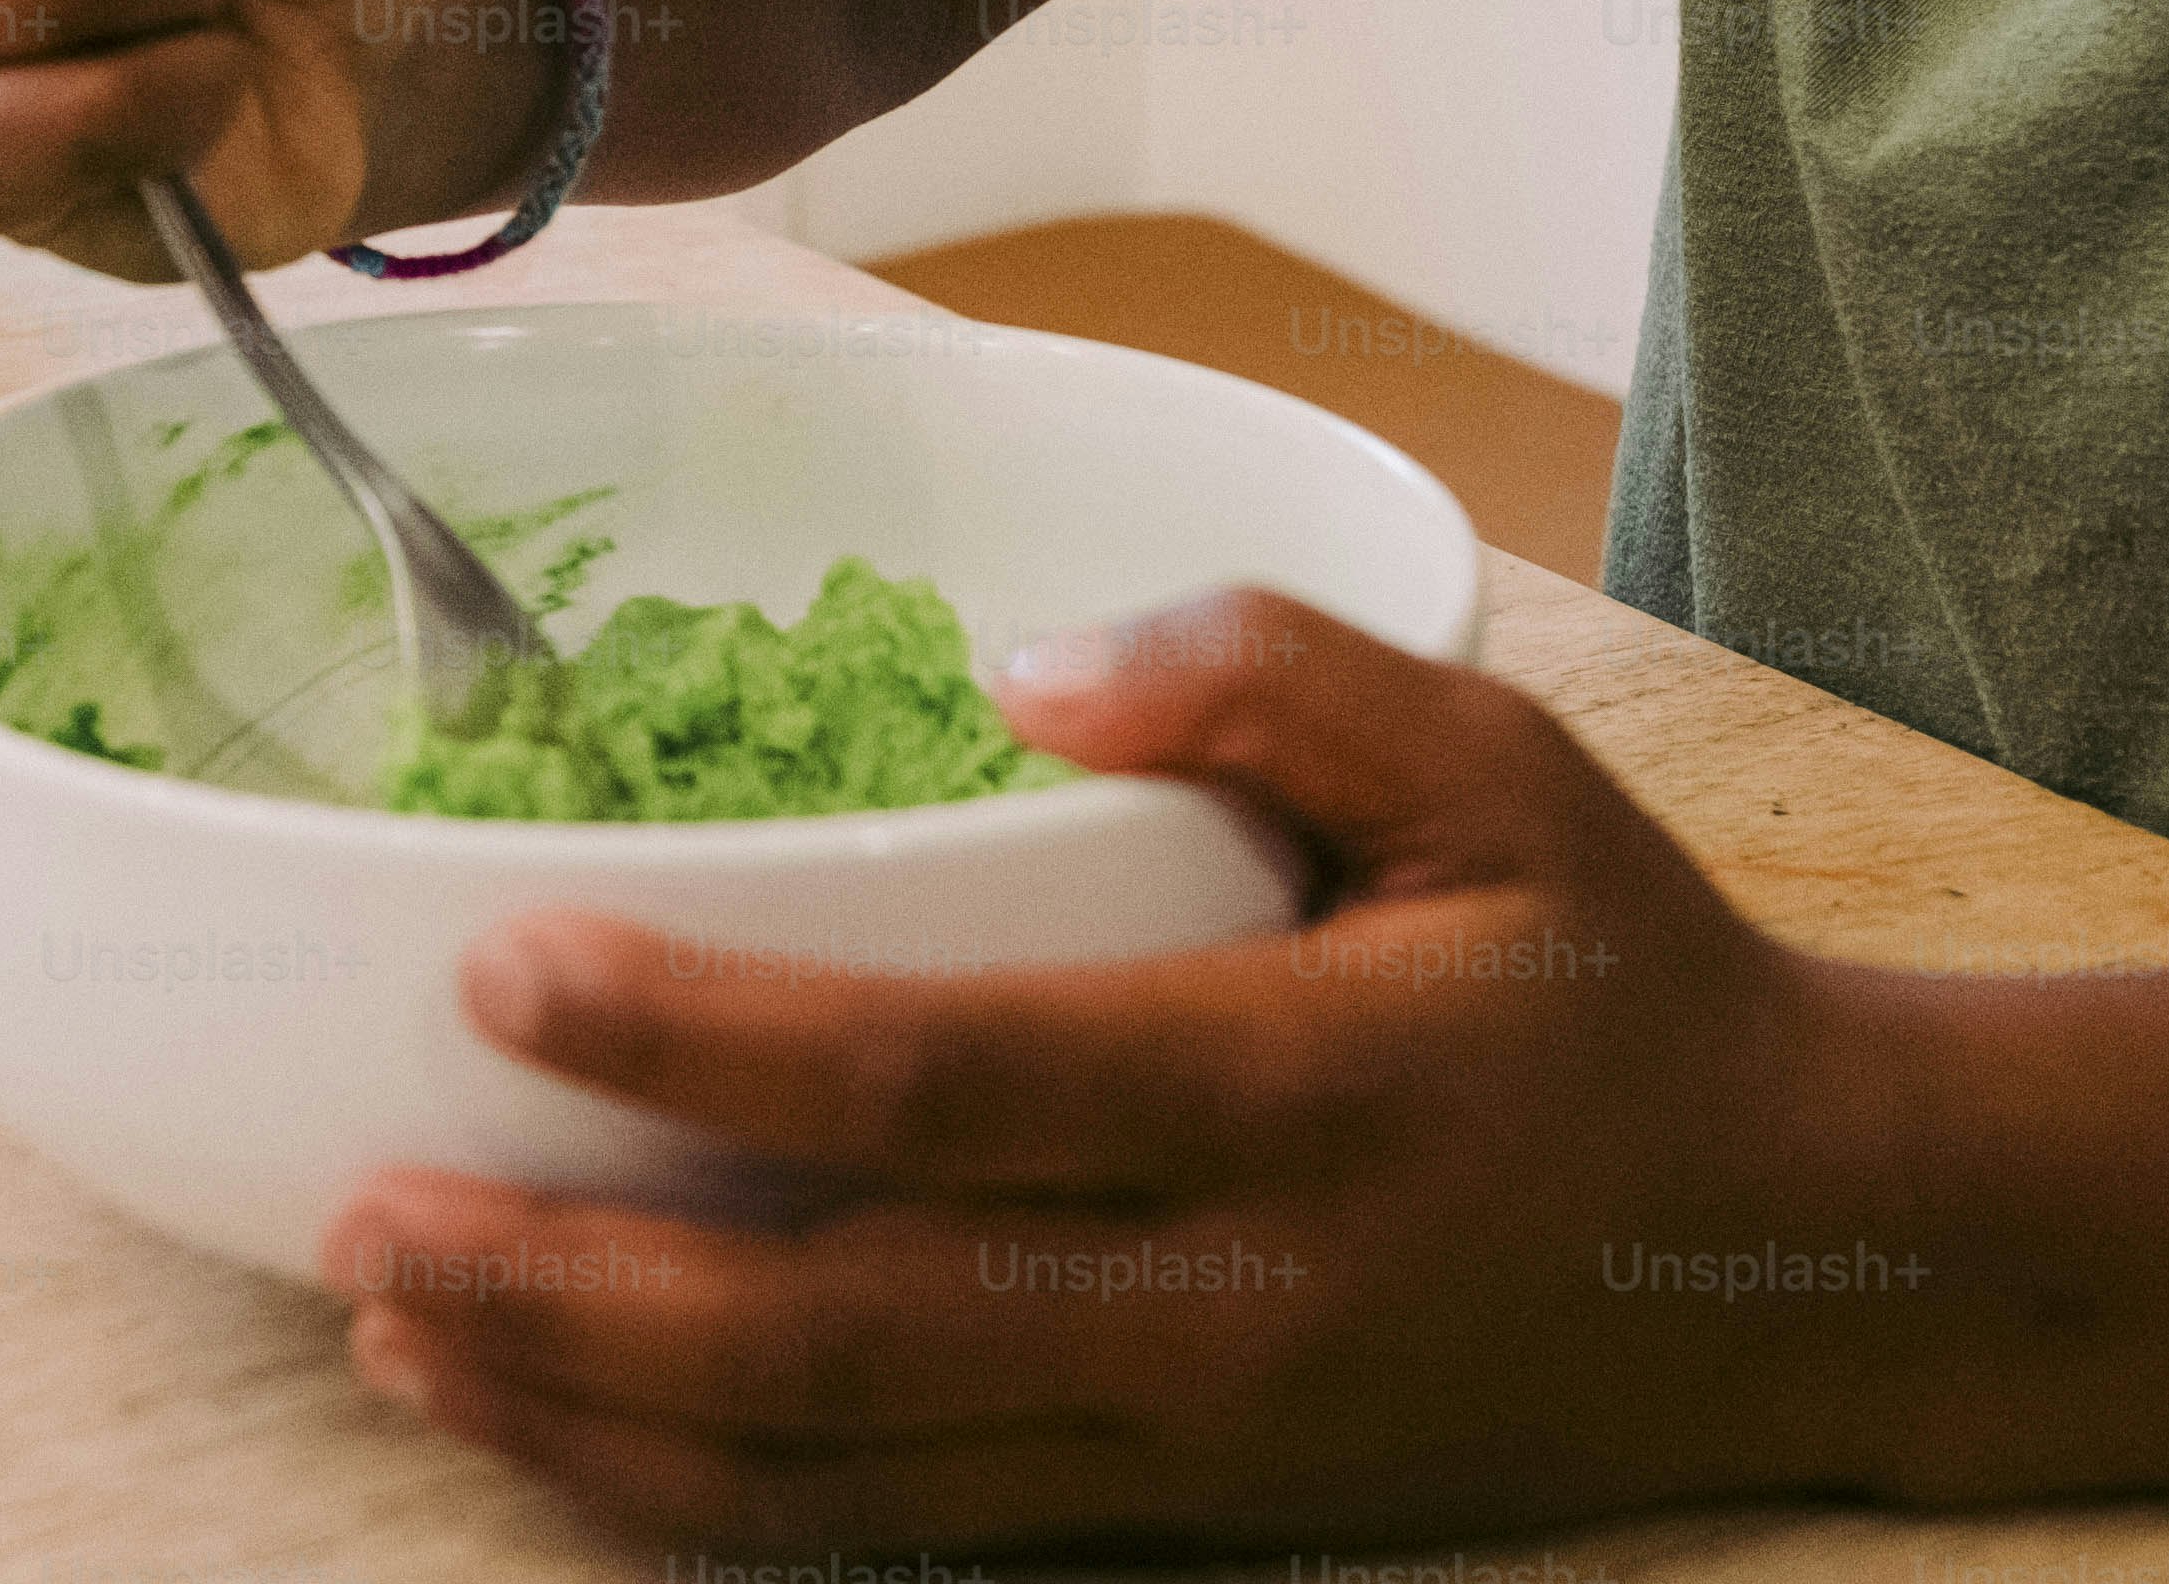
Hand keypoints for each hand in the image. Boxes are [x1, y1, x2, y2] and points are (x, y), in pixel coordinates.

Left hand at [314, 591, 1911, 1551]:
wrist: (1802, 1264)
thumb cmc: (1621, 980)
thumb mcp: (1500, 771)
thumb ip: (1274, 675)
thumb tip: (1026, 671)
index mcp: (1295, 1097)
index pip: (953, 1084)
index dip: (713, 1046)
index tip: (503, 974)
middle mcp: (1224, 1309)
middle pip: (843, 1337)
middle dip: (577, 1298)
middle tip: (366, 1218)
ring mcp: (1191, 1452)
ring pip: (840, 1479)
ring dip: (597, 1421)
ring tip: (397, 1331)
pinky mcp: (1172, 1520)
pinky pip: (899, 1535)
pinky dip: (707, 1498)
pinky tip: (564, 1430)